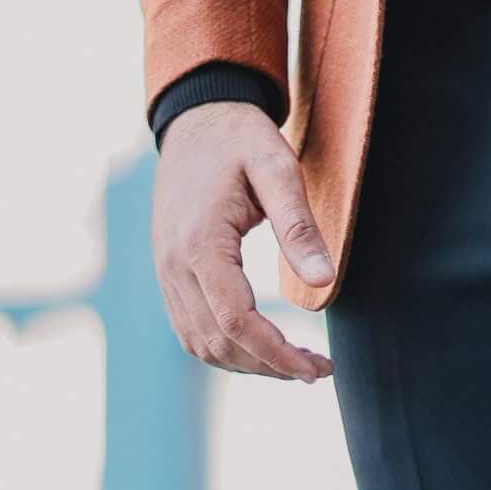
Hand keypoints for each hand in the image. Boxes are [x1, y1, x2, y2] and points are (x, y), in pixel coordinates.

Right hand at [151, 101, 334, 381]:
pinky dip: (225, 350)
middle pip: (218, 343)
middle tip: (317, 370)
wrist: (197, 120)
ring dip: (248, 364)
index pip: (237, 322)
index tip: (318, 369)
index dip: (278, 355)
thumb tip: (325, 283)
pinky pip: (190, 330)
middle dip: (270, 367)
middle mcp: (173, 265)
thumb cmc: (242, 140)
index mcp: (200, 244)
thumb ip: (299, 227)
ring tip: (295, 365)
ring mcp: (165, 272)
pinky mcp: (168, 274)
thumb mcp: (278, 169)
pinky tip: (261, 348)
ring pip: (201, 344)